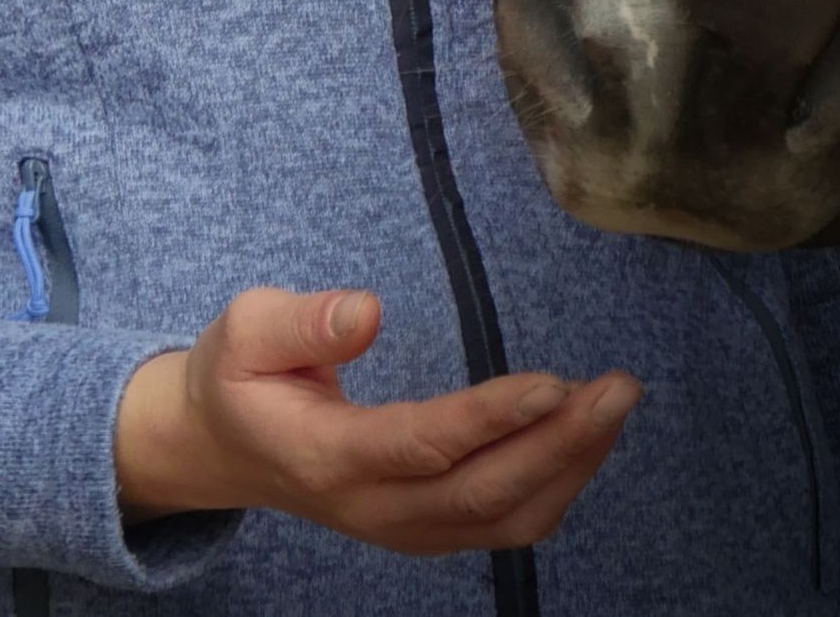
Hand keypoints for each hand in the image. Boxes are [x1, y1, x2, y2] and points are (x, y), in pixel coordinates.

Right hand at [114, 286, 639, 554]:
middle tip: (618, 388)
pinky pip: (500, 523)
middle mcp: (373, 509)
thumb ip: (300, 323)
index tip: (553, 383)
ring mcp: (401, 527)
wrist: (221, 445)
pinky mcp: (423, 527)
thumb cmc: (237, 376)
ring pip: (501, 520)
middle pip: (480, 496)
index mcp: (327, 458)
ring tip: (615, 403)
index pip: (422, 447)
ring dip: (569, 468)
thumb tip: (366, 311)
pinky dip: (554, 486)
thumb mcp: (244, 330)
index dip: (490, 420)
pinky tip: (585, 438)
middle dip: (558, 446)